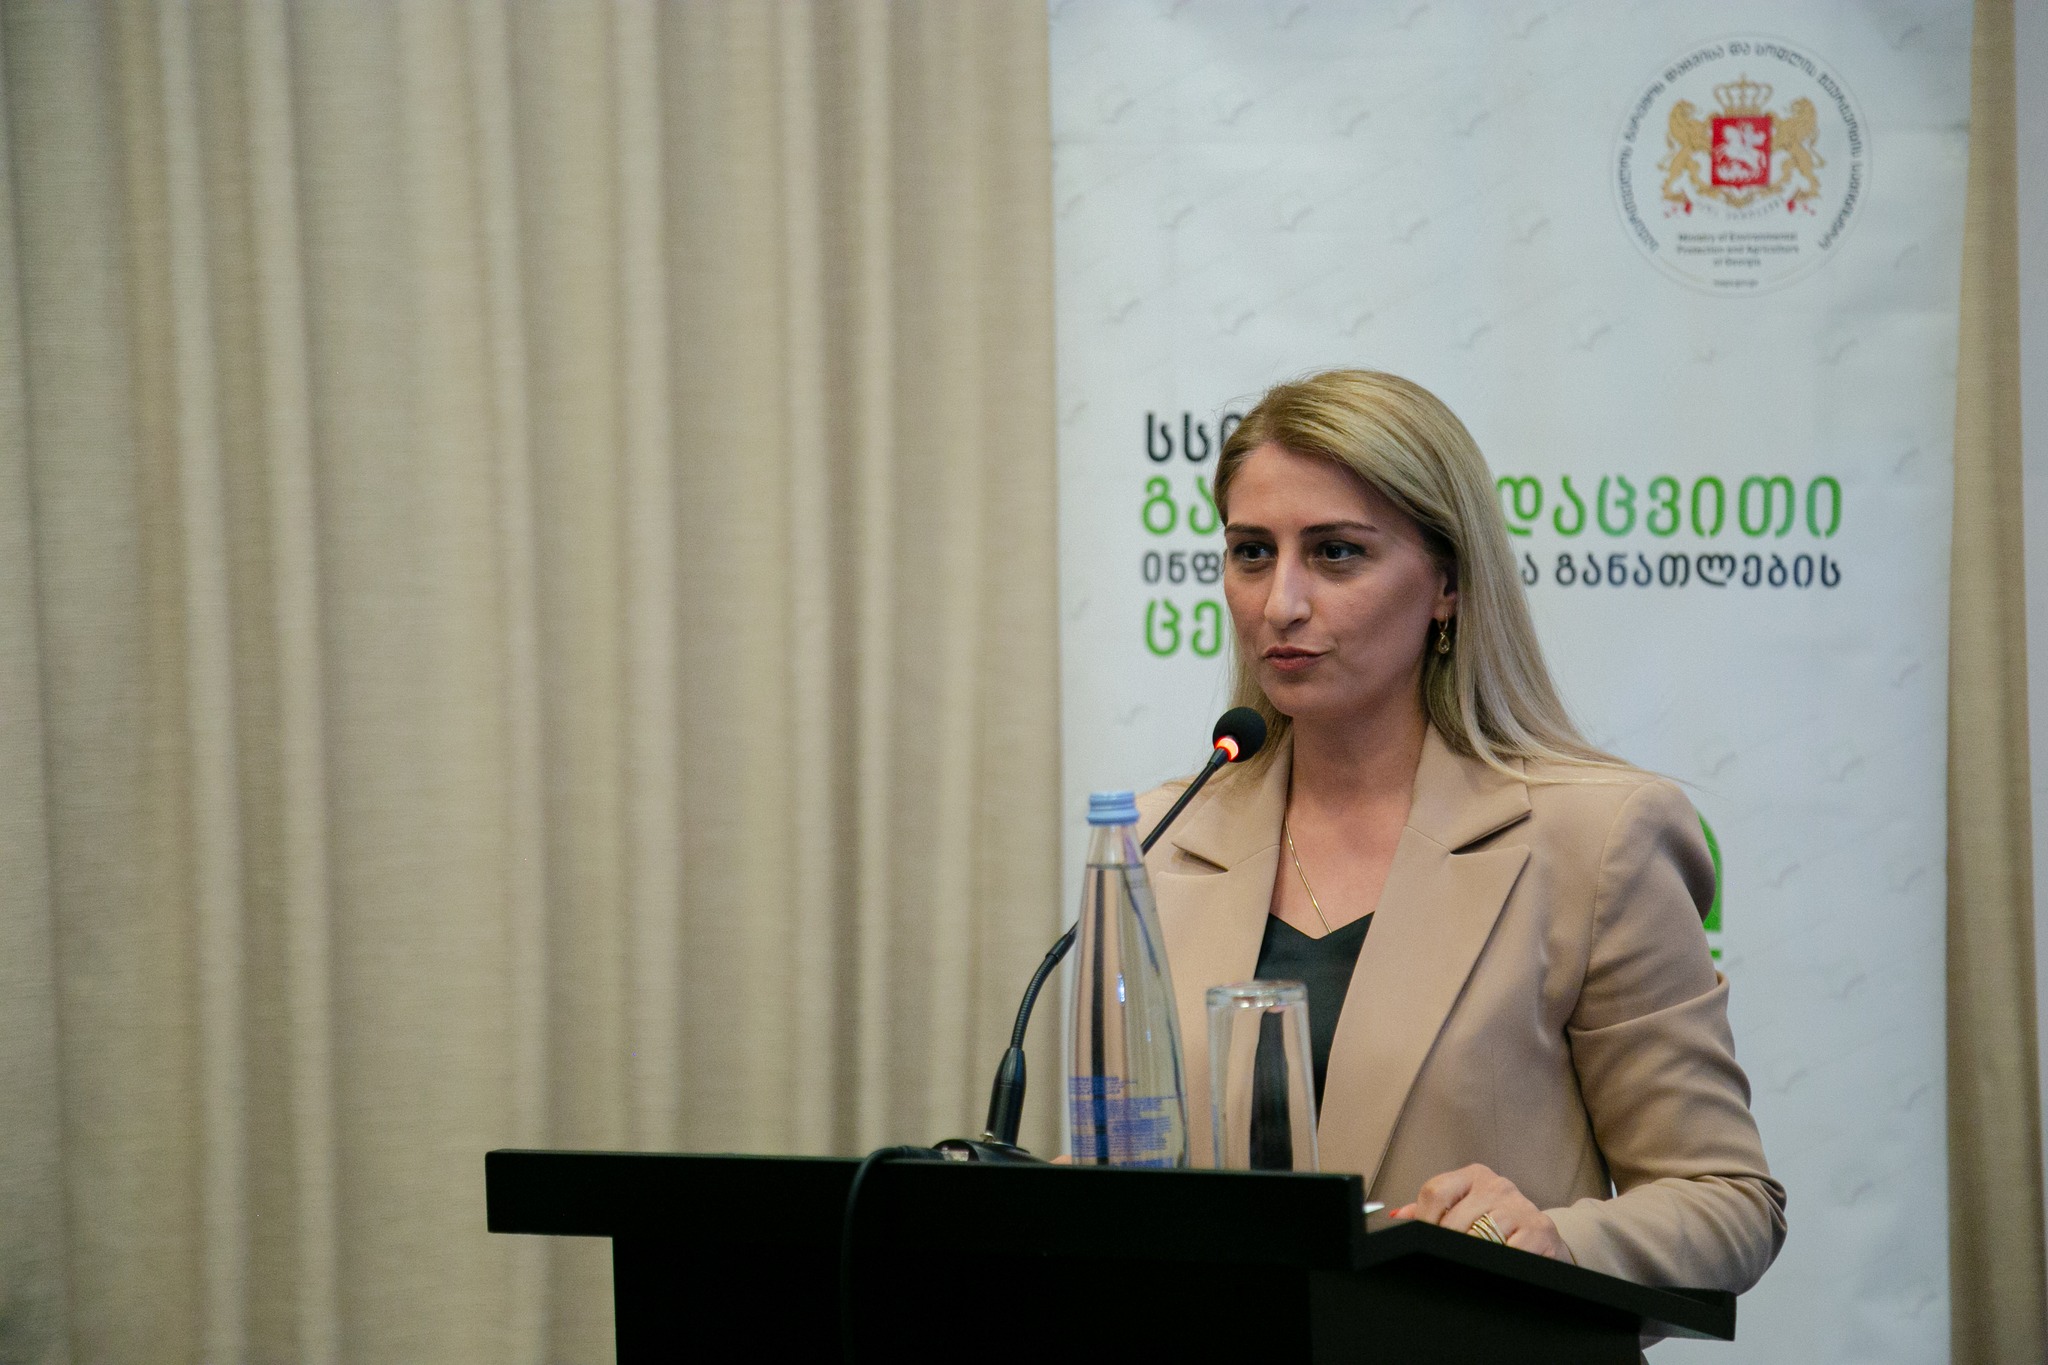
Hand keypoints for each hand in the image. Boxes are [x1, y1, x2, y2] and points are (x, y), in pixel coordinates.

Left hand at [1388, 1163, 1570, 1260]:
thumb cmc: (1499, 1225)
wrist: (1545, 1239)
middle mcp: (1498, 1185)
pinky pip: (1508, 1251)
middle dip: (1447, 1244)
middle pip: (1453, 1220)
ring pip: (1479, 1237)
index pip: (1436, 1192)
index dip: (1425, 1220)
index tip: (1426, 1239)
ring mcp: (1520, 1206)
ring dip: (1473, 1254)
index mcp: (1475, 1176)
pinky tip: (1499, 1262)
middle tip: (1449, 1256)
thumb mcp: (1467, 1209)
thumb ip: (1433, 1211)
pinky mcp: (1540, 1230)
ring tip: (1476, 1259)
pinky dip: (1499, 1261)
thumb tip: (1399, 1217)